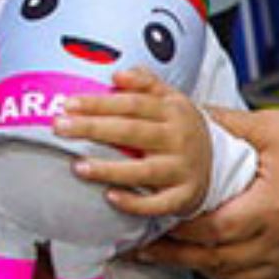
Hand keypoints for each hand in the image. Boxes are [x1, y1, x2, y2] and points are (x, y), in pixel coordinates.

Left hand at [56, 69, 211, 221]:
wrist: (217, 161)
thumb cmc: (180, 127)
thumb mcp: (170, 98)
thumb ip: (144, 82)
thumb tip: (118, 74)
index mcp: (173, 111)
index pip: (131, 103)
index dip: (99, 103)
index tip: (69, 104)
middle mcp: (178, 139)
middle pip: (132, 132)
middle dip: (93, 129)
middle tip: (60, 127)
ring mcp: (181, 169)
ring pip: (143, 171)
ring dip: (109, 169)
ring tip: (78, 166)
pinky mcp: (183, 197)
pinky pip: (157, 204)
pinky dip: (134, 202)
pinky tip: (110, 197)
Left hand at [135, 103, 278, 278]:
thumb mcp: (261, 124)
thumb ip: (218, 123)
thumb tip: (179, 113)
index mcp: (274, 205)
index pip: (217, 230)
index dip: (182, 230)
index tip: (154, 222)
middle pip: (223, 260)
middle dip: (180, 255)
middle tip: (146, 249)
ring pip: (242, 277)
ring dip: (205, 269)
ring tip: (171, 257)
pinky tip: (221, 271)